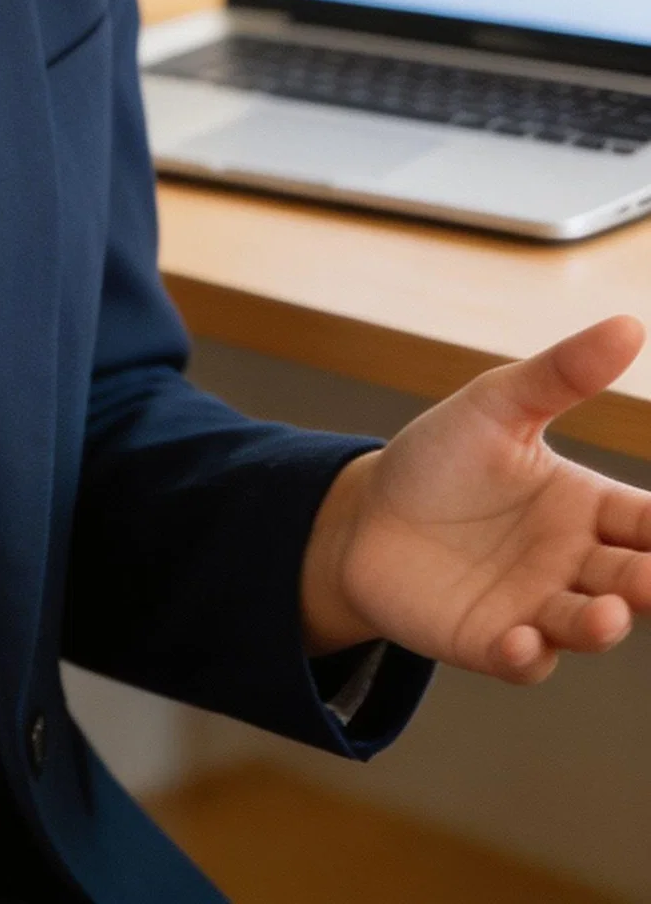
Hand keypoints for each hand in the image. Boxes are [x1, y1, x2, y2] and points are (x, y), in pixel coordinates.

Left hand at [301, 313, 650, 684]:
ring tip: (608, 616)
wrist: (364, 514)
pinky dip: (527, 655)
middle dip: (650, 582)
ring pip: (586, 626)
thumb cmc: (441, 459)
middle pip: (631, 579)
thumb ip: (561, 374)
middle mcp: (573, 565)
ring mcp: (535, 608)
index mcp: (585, 506)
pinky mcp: (490, 642)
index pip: (647, 522)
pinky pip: (523, 660)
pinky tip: (521, 640)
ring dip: (600, 626)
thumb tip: (629, 325)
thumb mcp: (496, 405)